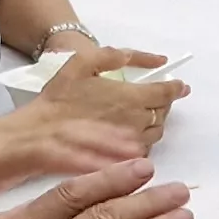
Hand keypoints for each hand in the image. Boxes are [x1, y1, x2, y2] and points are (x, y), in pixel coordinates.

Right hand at [25, 41, 183, 150]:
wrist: (37, 134)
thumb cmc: (57, 99)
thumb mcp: (81, 63)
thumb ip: (116, 56)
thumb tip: (154, 59)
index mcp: (130, 97)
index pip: (166, 93)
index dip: (176, 88)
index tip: (181, 87)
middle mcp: (135, 121)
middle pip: (163, 114)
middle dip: (163, 105)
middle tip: (156, 99)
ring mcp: (129, 145)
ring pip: (155, 135)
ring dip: (154, 124)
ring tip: (142, 117)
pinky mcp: (121, 161)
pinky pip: (141, 153)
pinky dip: (141, 144)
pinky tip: (129, 138)